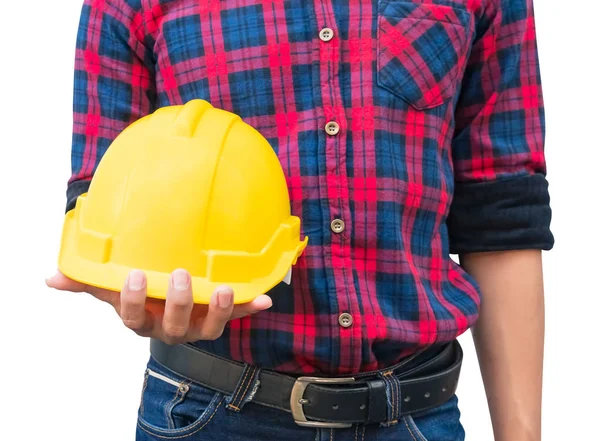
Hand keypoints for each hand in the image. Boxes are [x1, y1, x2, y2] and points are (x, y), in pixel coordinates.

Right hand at [45, 269, 271, 343]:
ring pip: (209, 328)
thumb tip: (52, 278)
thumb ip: (86, 281)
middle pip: (175, 326)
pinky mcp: (221, 315)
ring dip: (219, 310)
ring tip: (226, 288)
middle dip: (178, 303)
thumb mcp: (112, 285)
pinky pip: (238, 315)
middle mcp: (172, 328)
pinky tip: (266, 298)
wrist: (167, 297)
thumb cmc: (140, 292)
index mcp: (145, 321)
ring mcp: (198, 324)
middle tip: (179, 276)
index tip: (133, 276)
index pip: (135, 319)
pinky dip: (251, 308)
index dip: (134, 302)